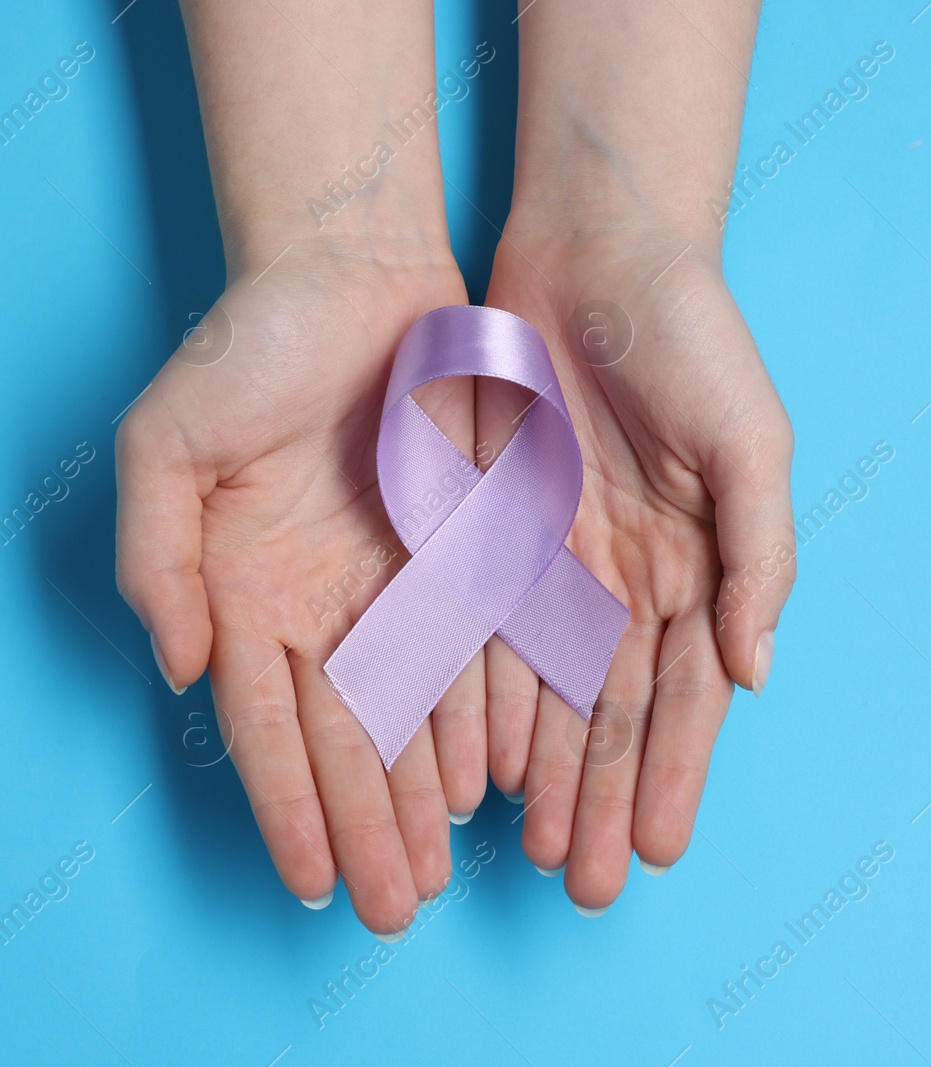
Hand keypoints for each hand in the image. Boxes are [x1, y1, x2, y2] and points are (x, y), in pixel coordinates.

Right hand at [115, 247, 484, 933]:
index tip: (308, 881)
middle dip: (370, 826)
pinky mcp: (465, 549)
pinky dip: (483, 714)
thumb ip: (157, 560)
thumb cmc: (248, 350)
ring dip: (427, 793)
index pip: (266, 725)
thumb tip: (178, 669)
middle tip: (395, 908)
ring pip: (415, 712)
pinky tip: (493, 778)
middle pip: (348, 739)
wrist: (353, 276)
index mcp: (246, 592)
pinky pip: (478, 647)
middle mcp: (324, 604)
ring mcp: (396, 582)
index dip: (288, 804)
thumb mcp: (168, 445)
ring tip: (445, 869)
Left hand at [480, 220, 794, 910]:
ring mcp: (561, 560)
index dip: (674, 772)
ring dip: (548, 776)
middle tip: (589, 886)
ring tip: (536, 853)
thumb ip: (759, 559)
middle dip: (605, 798)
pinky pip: (487, 634)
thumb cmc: (694, 339)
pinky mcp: (495, 530)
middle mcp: (632, 578)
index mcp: (701, 564)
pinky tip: (482, 767)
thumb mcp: (752, 443)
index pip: (688, 694)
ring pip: (550, 693)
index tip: (658, 849)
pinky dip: (487, 703)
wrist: (599, 248)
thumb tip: (756, 673)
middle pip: (617, 712)